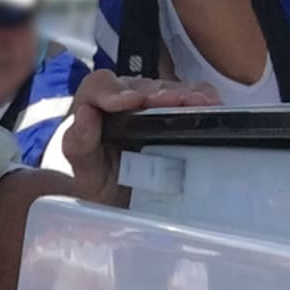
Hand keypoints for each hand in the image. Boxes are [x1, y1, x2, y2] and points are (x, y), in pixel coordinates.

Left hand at [63, 71, 219, 203]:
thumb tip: (85, 113)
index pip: (98, 86)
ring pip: (167, 87)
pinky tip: (211, 104)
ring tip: (197, 103)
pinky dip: (202, 96)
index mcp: (92, 108)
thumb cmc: (101, 184)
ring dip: (183, 94)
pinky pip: (191, 94)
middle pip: (138, 85)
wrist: (123, 204)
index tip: (133, 102)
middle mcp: (121, 99)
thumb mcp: (84, 171)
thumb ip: (79, 143)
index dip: (115, 91)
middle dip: (157, 93)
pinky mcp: (178, 111)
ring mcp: (151, 103)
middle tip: (174, 102)